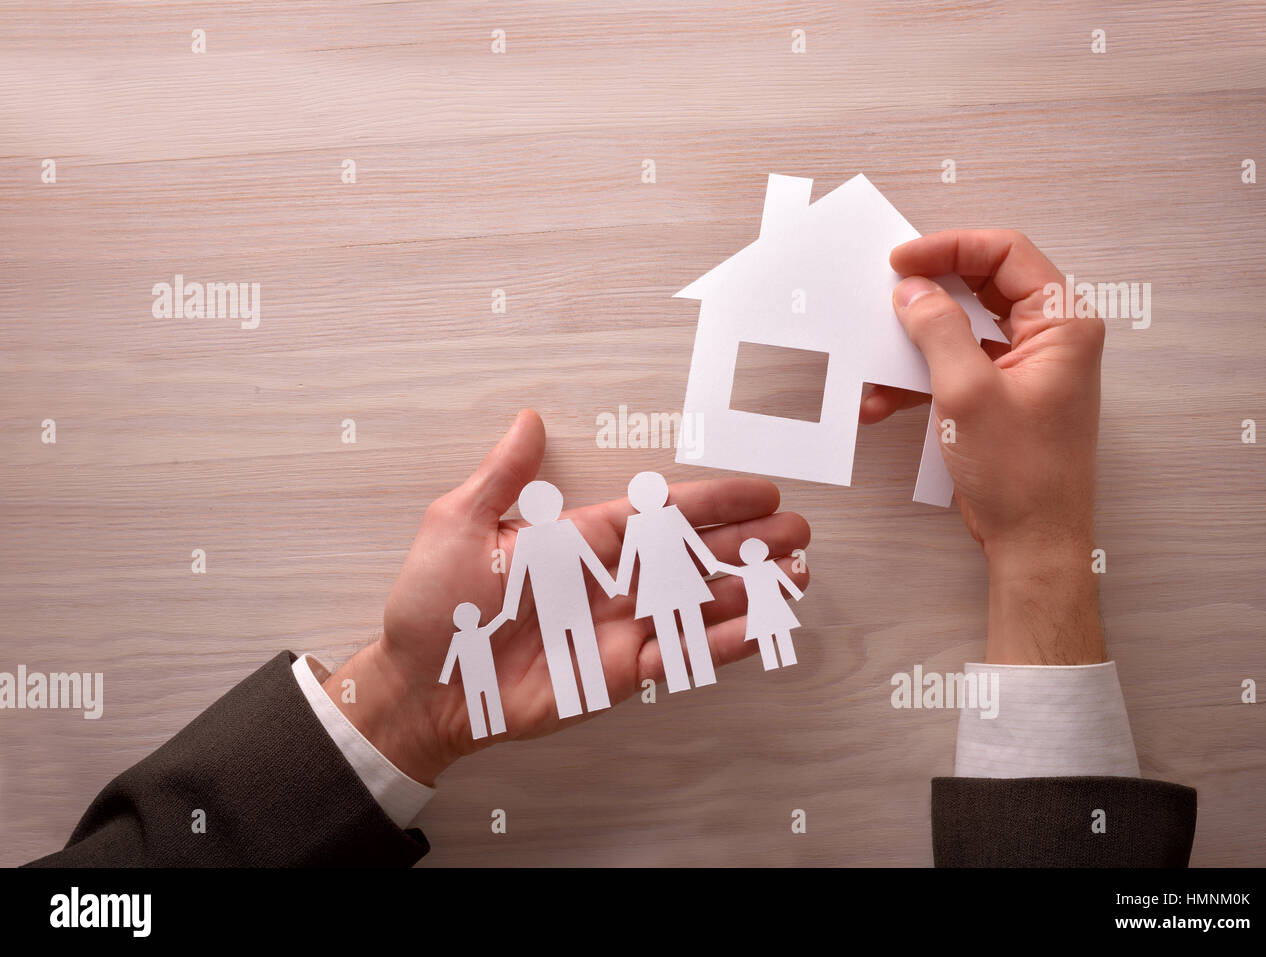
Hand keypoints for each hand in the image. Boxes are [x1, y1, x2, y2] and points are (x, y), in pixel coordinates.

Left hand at [323, 410, 810, 783]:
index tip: (761, 490)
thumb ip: (505, 476)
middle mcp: (609, 580)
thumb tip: (527, 419)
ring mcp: (618, 628)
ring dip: (749, 590)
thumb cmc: (433, 604)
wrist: (419, 686)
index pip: (661, 512)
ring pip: (698, 603)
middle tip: (798, 533)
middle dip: (748, 544)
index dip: (713, 502)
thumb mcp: (461, 523)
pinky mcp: (618, 675)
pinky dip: (721, 642)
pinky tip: (757, 628)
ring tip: (798, 577)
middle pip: (694, 556)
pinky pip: (680, 654)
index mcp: (579, 539)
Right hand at [862, 230, 1106, 665]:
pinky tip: (883, 401)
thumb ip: (937, 330)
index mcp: (1062, 323)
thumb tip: (912, 290)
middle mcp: (1050, 337)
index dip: (949, 249)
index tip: (901, 261)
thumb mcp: (967, 392)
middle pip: (981, 287)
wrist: (1034, 543)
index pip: (1005, 253)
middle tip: (883, 298)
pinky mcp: (1003, 396)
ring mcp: (1026, 367)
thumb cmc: (1022, 475)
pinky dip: (919, 379)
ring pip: (962, 329)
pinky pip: (956, 366)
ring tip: (876, 364)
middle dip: (927, 296)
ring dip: (914, 345)